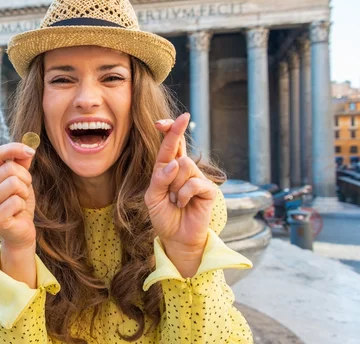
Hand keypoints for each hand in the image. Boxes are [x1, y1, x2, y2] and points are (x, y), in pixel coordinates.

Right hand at [0, 143, 36, 250]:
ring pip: (14, 183)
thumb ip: (22, 163)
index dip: (15, 148)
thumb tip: (29, 146)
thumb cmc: (19, 203)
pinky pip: (16, 201)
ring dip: (24, 193)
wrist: (20, 231)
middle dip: (25, 178)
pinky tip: (16, 214)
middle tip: (24, 191)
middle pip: (9, 168)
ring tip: (19, 202)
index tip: (31, 152)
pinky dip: (22, 206)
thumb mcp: (22, 179)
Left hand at [144, 113, 216, 255]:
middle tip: (173, 170)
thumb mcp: (152, 197)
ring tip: (176, 200)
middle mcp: (184, 169)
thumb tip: (175, 163)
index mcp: (168, 167)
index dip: (169, 130)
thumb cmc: (163, 215)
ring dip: (175, 186)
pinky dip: (183, 194)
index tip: (162, 122)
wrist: (176, 237)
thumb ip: (159, 178)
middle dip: (172, 153)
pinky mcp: (208, 189)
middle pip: (178, 150)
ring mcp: (197, 178)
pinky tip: (184, 204)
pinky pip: (193, 182)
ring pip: (185, 165)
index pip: (170, 144)